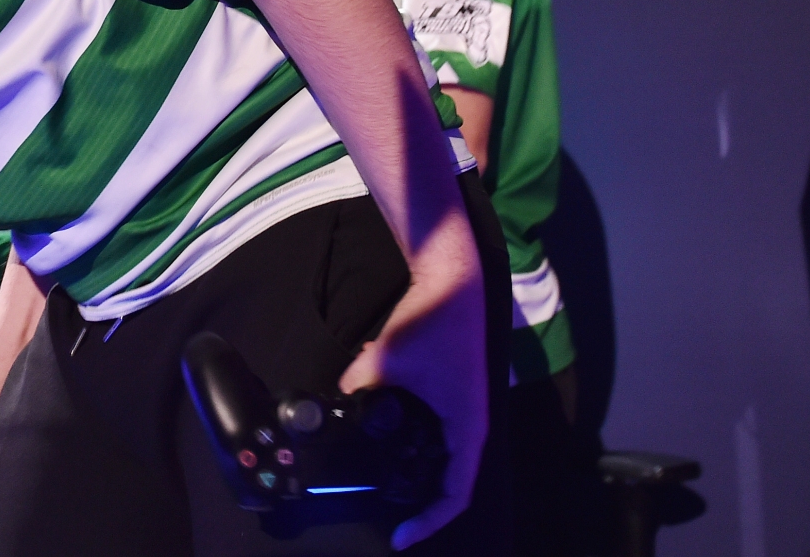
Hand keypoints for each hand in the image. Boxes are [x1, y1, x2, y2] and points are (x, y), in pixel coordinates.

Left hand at [338, 213, 486, 549]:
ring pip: (446, 458)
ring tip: (390, 493)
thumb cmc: (430, 322)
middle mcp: (472, 424)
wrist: (450, 279)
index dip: (430, 521)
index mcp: (467, 427)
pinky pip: (439, 433)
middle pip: (452, 482)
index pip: (456, 493)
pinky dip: (419, 446)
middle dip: (425, 506)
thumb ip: (360, 383)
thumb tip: (337, 397)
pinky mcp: (455, 392)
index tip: (401, 537)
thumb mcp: (387, 359)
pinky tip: (389, 444)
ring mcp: (466, 408)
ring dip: (423, 477)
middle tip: (393, 522)